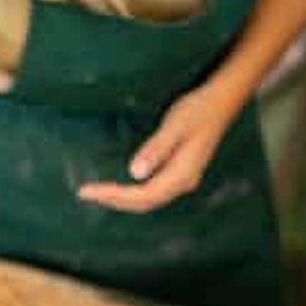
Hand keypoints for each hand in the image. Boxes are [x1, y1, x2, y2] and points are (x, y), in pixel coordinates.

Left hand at [78, 85, 238, 213]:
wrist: (221, 102)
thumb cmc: (198, 110)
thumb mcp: (175, 126)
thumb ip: (156, 149)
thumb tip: (135, 173)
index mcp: (182, 175)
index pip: (142, 196)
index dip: (114, 196)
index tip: (88, 191)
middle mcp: (183, 183)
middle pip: (144, 203)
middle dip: (113, 201)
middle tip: (85, 193)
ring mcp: (182, 180)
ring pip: (148, 199)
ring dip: (121, 199)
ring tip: (96, 194)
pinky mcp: (178, 173)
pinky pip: (152, 191)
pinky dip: (132, 193)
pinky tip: (118, 187)